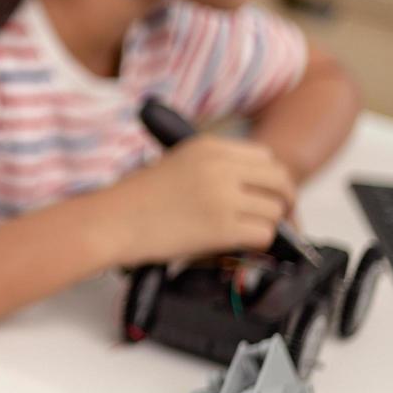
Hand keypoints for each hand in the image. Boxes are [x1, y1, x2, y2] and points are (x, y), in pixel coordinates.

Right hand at [102, 135, 294, 265]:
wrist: (110, 222)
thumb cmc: (133, 200)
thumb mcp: (174, 163)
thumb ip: (212, 166)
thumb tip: (248, 187)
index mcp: (208, 147)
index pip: (265, 158)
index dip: (268, 180)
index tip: (262, 195)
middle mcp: (221, 167)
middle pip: (279, 180)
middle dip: (282, 200)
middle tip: (272, 217)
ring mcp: (224, 197)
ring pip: (275, 210)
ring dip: (266, 224)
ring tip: (244, 233)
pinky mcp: (222, 228)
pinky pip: (264, 234)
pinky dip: (257, 243)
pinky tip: (237, 245)